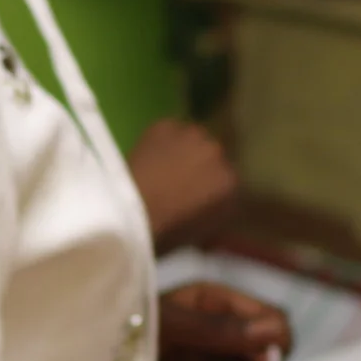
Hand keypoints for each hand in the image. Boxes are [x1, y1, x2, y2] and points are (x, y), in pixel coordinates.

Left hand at [127, 119, 238, 252]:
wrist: (129, 213)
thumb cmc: (167, 232)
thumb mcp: (203, 235)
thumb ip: (219, 219)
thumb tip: (221, 215)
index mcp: (231, 182)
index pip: (229, 179)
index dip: (213, 186)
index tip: (200, 195)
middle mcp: (218, 152)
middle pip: (213, 155)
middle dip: (201, 165)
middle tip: (181, 180)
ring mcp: (192, 135)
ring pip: (193, 138)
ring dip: (184, 149)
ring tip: (164, 165)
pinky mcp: (166, 125)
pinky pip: (169, 130)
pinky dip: (162, 140)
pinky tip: (150, 155)